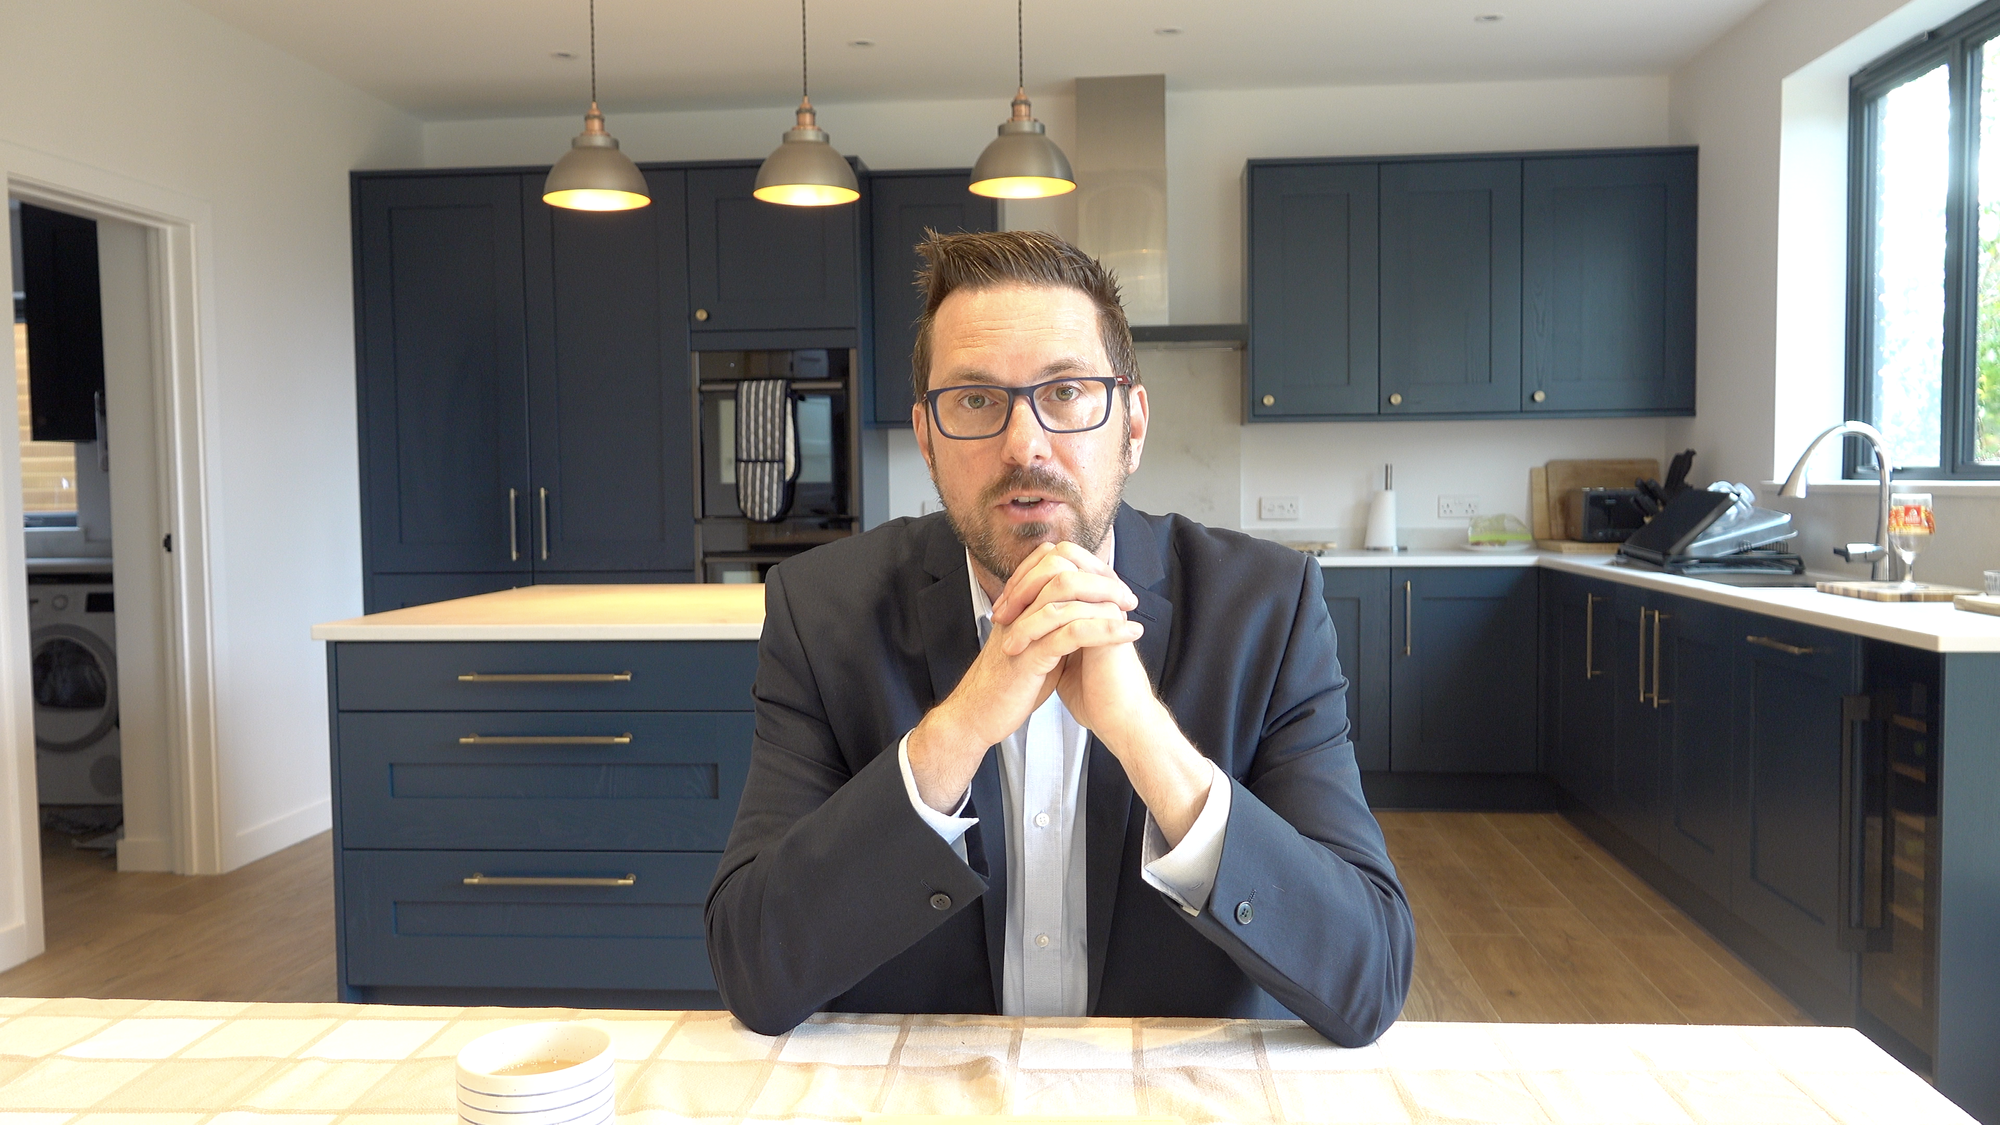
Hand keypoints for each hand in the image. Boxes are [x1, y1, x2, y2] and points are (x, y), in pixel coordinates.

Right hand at [907, 543, 1140, 810]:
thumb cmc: (1010, 685)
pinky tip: (1127, 634)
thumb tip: (1084, 614)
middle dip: (1102, 580)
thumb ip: (1054, 627)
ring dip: (1106, 600)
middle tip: (1129, 597)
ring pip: (1067, 597)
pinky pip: (1071, 633)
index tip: (1115, 586)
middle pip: (1062, 571)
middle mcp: (1019, 610)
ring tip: (1131, 611)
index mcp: (1020, 605)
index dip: (1087, 568)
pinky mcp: (1029, 656)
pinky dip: (1105, 630)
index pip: (1052, 563)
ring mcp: (1023, 630)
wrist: (978, 716)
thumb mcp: (1035, 647)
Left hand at [1006, 546, 1214, 846]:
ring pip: (1062, 582)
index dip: (1024, 575)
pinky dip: (1035, 627)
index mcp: (1091, 596)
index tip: (1001, 604)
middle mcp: (1101, 595)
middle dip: (1023, 581)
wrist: (1116, 719)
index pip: (1056, 560)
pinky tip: (1016, 647)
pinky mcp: (1109, 627)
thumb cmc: (1090, 690)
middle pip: (1061, 557)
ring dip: (1025, 603)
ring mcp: (1107, 607)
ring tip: (1003, 629)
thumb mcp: (1059, 651)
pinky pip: (1068, 612)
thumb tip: (1021, 615)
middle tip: (1000, 612)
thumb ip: (1047, 627)